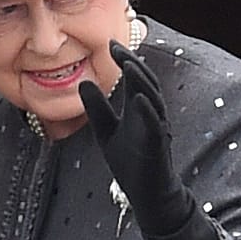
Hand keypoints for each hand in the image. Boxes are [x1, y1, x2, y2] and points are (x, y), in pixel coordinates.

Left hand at [79, 40, 219, 239]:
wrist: (148, 196)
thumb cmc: (131, 164)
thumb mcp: (107, 132)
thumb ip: (97, 109)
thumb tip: (83, 82)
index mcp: (140, 109)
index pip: (135, 78)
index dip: (124, 60)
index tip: (110, 44)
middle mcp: (152, 115)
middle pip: (145, 82)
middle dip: (132, 62)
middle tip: (117, 46)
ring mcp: (157, 130)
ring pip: (152, 99)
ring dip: (141, 81)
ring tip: (128, 64)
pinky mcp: (157, 147)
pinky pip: (155, 126)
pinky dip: (148, 111)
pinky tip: (138, 99)